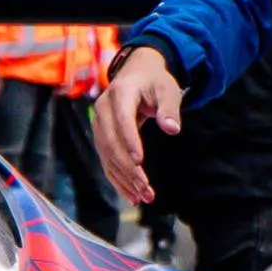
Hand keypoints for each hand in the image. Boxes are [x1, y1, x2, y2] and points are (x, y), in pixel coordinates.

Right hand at [92, 47, 181, 204]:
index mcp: (120, 93)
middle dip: (127, 168)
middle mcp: (103, 109)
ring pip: (106, 156)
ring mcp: (99, 124)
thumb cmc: (154, 82)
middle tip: (146, 189)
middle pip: (111, 142)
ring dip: (123, 179)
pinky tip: (131, 195)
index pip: (122, 120)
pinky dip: (117, 179)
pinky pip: (106, 161)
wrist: (136, 74)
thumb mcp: (168, 89)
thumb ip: (170, 108)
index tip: (139, 162)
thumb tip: (172, 129)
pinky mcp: (100, 136)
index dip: (129, 141)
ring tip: (143, 197)